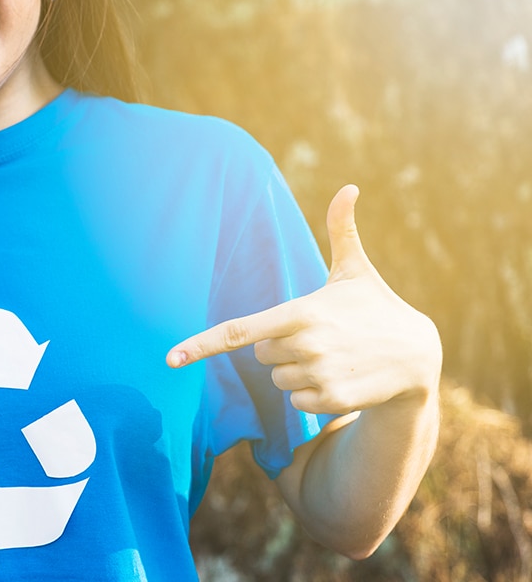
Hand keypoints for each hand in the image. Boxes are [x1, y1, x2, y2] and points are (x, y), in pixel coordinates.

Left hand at [166, 185, 440, 414]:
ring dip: (296, 370)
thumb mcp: (355, 271)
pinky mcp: (330, 401)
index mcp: (300, 312)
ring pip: (277, 379)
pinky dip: (311, 393)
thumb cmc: (377, 307)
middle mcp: (305, 345)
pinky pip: (296, 402)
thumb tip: (348, 187)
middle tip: (318, 335)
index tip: (169, 358)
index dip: (200, 344)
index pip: (239, 331)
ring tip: (333, 355)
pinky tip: (340, 377)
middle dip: (281, 346)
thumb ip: (341, 231)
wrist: (420, 356)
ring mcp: (317, 376)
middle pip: (260, 354)